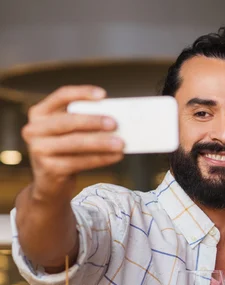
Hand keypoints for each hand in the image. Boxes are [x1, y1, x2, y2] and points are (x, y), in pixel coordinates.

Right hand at [22, 85, 123, 199]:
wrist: (51, 183)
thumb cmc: (66, 151)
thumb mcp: (69, 132)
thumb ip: (85, 123)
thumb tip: (118, 119)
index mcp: (39, 113)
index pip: (61, 96)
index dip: (82, 93)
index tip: (103, 95)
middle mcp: (34, 129)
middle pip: (67, 121)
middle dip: (93, 121)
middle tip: (115, 124)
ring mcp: (38, 149)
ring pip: (75, 143)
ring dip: (101, 143)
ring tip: (121, 143)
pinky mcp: (49, 168)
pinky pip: (79, 162)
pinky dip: (100, 158)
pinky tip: (116, 156)